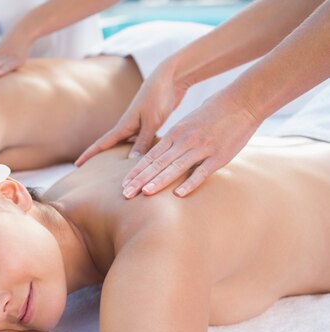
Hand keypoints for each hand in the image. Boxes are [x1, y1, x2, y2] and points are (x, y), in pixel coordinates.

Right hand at [75, 61, 186, 165]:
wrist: (170, 77)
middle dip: (101, 159)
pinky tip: (143, 159)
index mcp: (124, 126)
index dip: (89, 155)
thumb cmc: (158, 97)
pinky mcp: (150, 124)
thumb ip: (143, 141)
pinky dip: (140, 151)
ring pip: (127, 146)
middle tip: (92, 175)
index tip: (76, 165)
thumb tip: (131, 161)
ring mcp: (138, 125)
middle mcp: (128, 127)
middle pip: (111, 147)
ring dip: (121, 157)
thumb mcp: (152, 121)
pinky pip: (141, 142)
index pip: (102, 144)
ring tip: (116, 172)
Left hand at [121, 91, 261, 198]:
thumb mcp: (188, 124)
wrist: (243, 101)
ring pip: (175, 167)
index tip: (124, 184)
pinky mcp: (219, 156)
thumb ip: (175, 140)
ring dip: (159, 181)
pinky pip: (202, 172)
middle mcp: (184, 141)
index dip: (136, 171)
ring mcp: (201, 148)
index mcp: (175, 134)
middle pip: (158, 164)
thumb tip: (162, 153)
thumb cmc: (214, 113)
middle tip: (126, 194)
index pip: (150, 156)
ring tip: (145, 193)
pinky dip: (190, 183)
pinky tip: (178, 195)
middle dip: (140, 180)